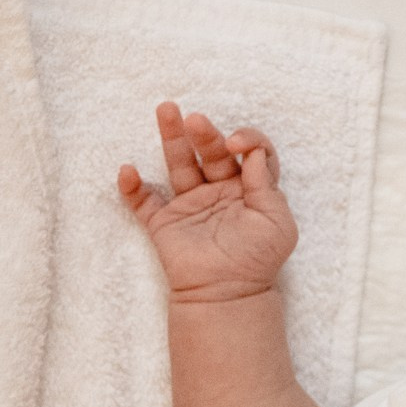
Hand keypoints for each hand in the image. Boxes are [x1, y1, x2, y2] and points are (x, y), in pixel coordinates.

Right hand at [117, 100, 297, 302]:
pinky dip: (133, 187)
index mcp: (250, 189)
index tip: (238, 145)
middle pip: (212, 152)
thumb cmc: (258, 260)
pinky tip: (128, 171)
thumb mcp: (276, 221)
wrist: (228, 296)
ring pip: (179, 165)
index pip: (251, 153)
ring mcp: (191, 205)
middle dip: (205, 134)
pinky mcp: (165, 222)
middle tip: (196, 120)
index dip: (248, 141)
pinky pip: (144, 201)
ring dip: (172, 139)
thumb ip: (266, 185)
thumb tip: (255, 152)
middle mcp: (220, 191)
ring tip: (166, 110)